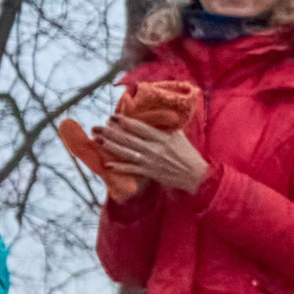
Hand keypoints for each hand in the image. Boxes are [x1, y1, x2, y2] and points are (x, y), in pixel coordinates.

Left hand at [95, 112, 209, 193]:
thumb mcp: (179, 137)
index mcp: (163, 138)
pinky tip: (108, 164)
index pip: (140, 128)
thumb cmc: (188, 155)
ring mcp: (152, 161)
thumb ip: (166, 127)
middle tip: (97, 127)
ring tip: (97, 140)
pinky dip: (120, 167)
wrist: (196, 176)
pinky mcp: (151, 173)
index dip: (125, 122)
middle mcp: (155, 148)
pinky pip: (132, 169)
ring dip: (111, 147)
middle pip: (129, 139)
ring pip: (127, 153)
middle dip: (111, 132)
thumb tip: (155, 117)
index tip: (112, 117)